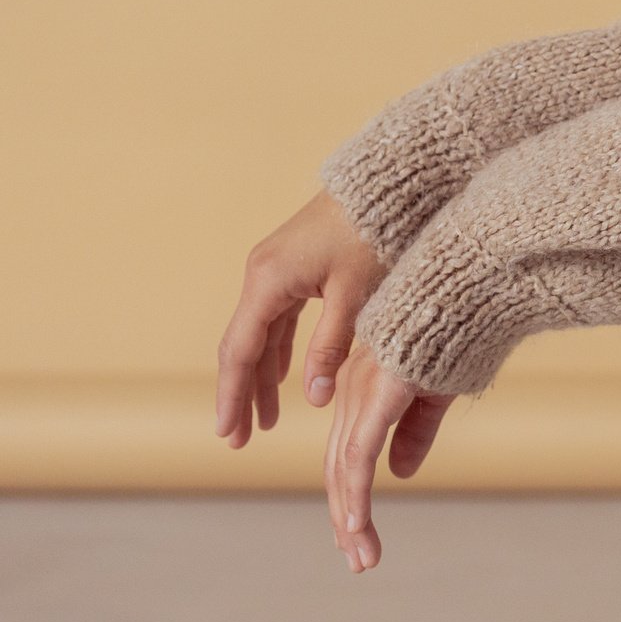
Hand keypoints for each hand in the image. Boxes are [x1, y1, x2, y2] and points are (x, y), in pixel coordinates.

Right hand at [215, 186, 390, 446]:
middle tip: (239, 439)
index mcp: (268, 280)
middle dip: (241, 393)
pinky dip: (279, 350)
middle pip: (243, 345)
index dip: (233, 396)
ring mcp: (276, 268)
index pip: (241, 351)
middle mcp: (263, 273)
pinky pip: (278, 317)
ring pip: (261, 333)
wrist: (391, 181)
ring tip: (264, 420)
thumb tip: (314, 399)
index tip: (228, 434)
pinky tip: (284, 378)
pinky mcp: (295, 265)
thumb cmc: (375, 232)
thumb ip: (331, 347)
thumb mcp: (356, 294)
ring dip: (261, 375)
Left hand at [324, 338, 452, 573]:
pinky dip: (355, 492)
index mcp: (363, 389)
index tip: (356, 538)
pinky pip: (360, 452)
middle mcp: (353, 394)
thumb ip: (416, 429)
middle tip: (358, 561)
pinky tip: (355, 523)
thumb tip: (400, 473)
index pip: (348, 455)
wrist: (467, 285)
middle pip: (340, 470)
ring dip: (351, 519)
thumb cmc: (456, 327)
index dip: (350, 499)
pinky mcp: (379, 395)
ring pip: (345, 470)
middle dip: (346, 520)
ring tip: (361, 558)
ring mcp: (363, 394)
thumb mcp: (437, 388)